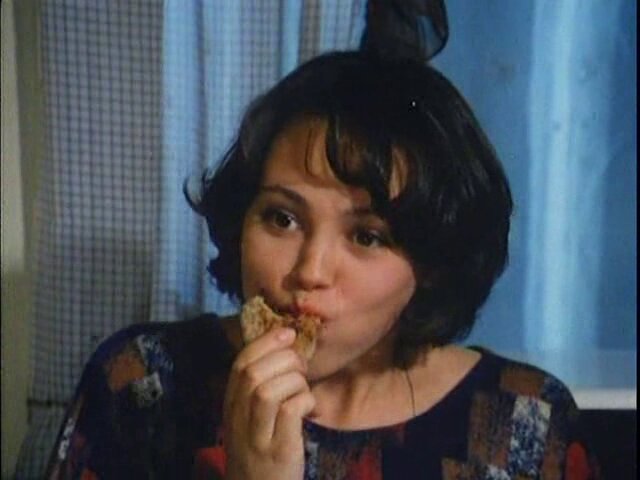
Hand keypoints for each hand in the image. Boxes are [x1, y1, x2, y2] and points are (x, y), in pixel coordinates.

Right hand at [223, 327, 314, 479]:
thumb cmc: (261, 452)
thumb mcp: (250, 419)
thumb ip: (258, 389)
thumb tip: (285, 350)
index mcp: (231, 407)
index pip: (239, 364)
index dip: (265, 342)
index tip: (288, 333)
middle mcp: (238, 420)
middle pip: (252, 374)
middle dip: (283, 359)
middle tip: (301, 367)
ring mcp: (257, 438)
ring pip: (267, 391)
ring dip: (293, 381)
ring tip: (304, 389)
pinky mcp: (278, 452)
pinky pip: (289, 413)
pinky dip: (305, 401)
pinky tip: (311, 407)